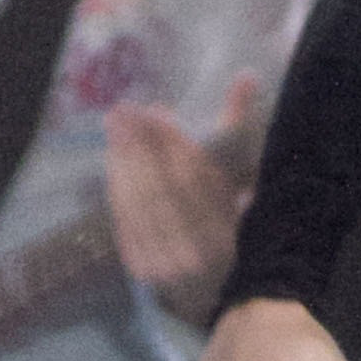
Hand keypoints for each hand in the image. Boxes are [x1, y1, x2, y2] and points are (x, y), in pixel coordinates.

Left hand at [105, 71, 264, 326]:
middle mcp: (200, 252)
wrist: (209, 285)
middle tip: (122, 111)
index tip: (155, 111)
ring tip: (114, 127)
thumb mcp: (236, 176)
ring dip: (121, 161)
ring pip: (139, 204)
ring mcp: (169, 265)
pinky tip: (112, 160)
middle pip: (162, 188)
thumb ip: (237, 126)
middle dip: (139, 145)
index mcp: (229, 231)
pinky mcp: (143, 271)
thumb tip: (247, 75)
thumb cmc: (225, 216)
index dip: (172, 142)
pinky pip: (125, 221)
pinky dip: (117, 188)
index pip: (196, 177)